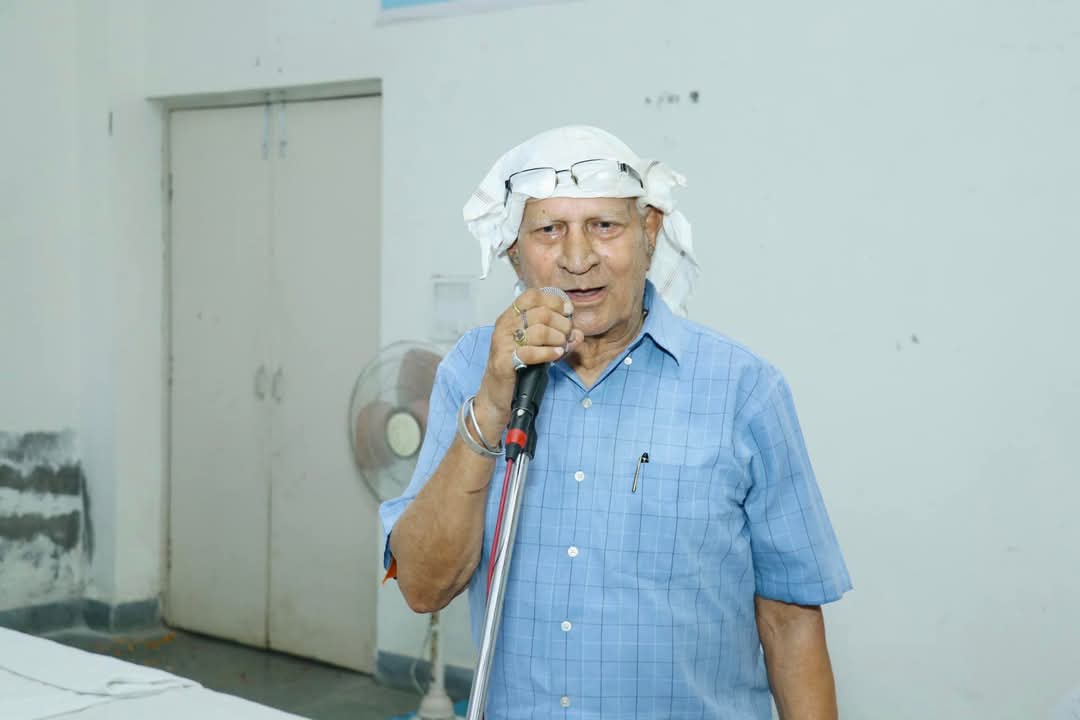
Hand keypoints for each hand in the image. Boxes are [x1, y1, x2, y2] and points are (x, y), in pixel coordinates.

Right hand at [473, 289, 582, 435]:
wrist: (497, 393)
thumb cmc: (516, 367)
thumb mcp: (537, 346)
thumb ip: (557, 336)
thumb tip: (577, 333)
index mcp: (510, 317)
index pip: (532, 296)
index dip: (554, 301)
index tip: (567, 311)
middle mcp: (504, 326)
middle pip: (540, 313)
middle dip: (561, 323)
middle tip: (567, 335)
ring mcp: (503, 343)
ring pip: (539, 331)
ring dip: (558, 338)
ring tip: (562, 346)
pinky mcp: (504, 361)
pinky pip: (531, 352)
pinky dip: (549, 353)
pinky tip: (556, 355)